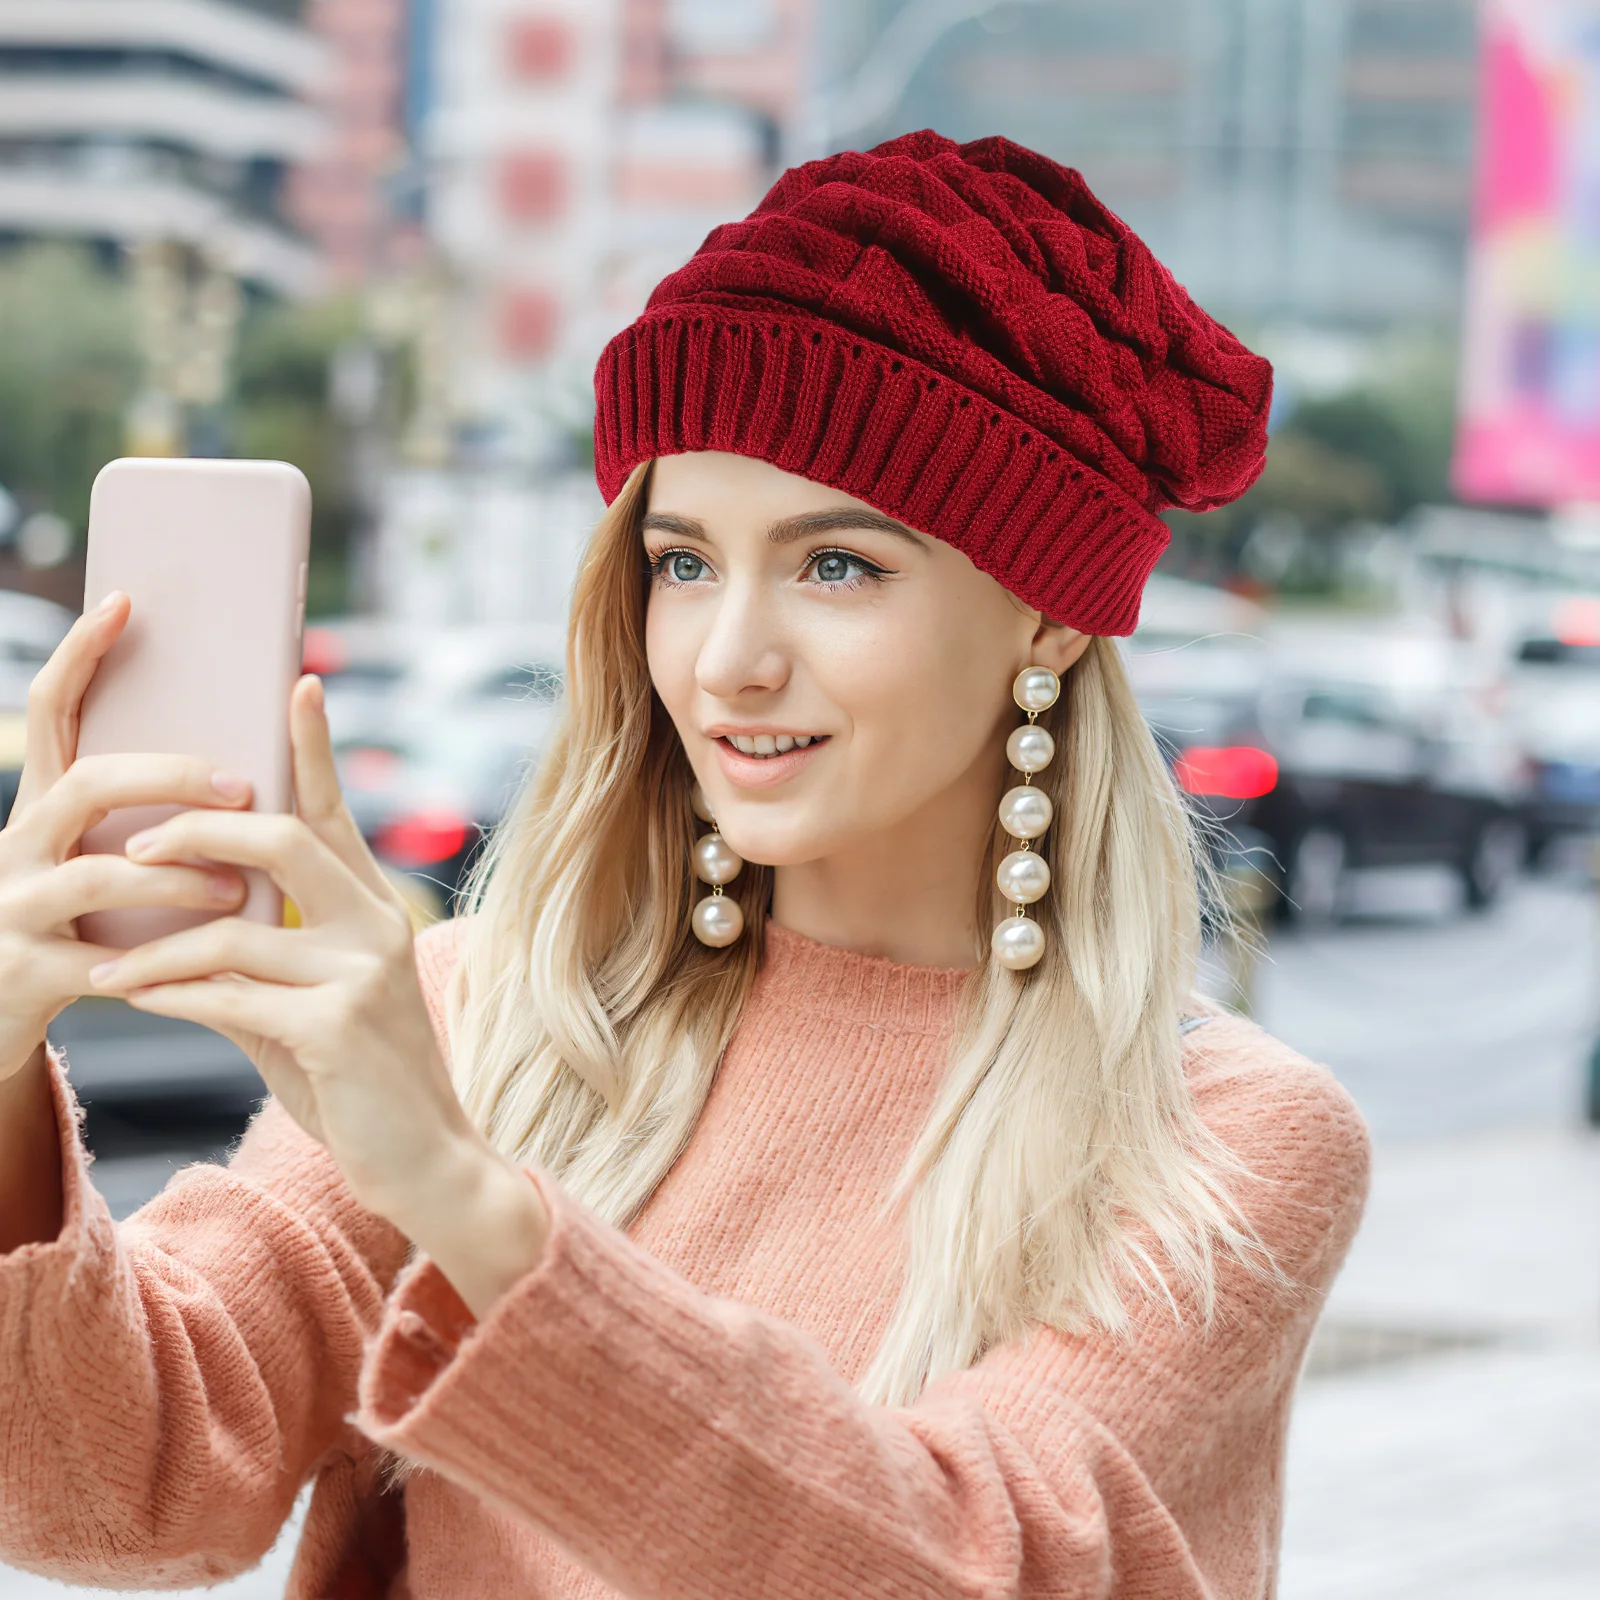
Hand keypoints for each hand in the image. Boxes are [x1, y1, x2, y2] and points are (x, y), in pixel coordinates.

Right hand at [0, 592, 252, 1080]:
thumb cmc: (72, 926)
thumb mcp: (94, 861)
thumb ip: (139, 821)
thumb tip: (238, 768)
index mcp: (42, 807)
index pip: (51, 711)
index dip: (81, 654)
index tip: (125, 602)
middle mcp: (17, 845)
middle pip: (89, 785)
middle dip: (172, 779)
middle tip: (242, 786)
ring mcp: (15, 907)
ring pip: (99, 875)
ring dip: (179, 878)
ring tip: (237, 888)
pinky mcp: (27, 973)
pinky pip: (103, 963)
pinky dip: (163, 964)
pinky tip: (203, 967)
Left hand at [86, 675, 548, 1312]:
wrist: (427, 1163)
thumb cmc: (364, 1084)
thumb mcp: (313, 1008)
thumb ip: (264, 961)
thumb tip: (189, 932)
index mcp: (374, 912)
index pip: (338, 814)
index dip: (315, 748)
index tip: (299, 682)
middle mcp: (377, 928)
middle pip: (285, 843)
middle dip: (200, 834)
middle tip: (138, 847)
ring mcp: (362, 975)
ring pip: (237, 930)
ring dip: (157, 946)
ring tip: (107, 962)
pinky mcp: (338, 1028)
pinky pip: (230, 996)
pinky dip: (172, 994)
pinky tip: (134, 997)